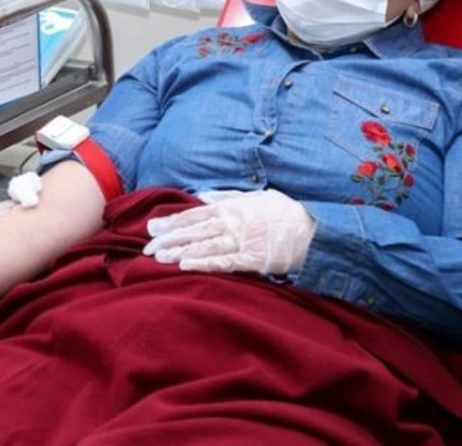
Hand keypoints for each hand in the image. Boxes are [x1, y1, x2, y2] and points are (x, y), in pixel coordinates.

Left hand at [143, 189, 315, 274]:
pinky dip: (204, 263)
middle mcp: (234, 222)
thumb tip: (204, 195)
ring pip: (205, 246)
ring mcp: (243, 241)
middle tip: (147, 246)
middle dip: (170, 238)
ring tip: (160, 257)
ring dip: (181, 251)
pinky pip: (225, 262)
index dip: (173, 222)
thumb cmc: (285, 214)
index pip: (196, 215)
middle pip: (196, 231)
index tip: (153, 228)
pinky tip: (186, 266)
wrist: (314, 231)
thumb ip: (229, 197)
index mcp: (233, 206)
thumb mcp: (257, 197)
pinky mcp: (253, 260)